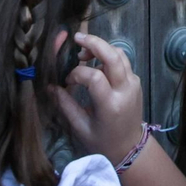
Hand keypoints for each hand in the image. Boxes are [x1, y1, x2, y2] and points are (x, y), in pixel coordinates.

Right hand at [47, 32, 145, 165]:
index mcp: (110, 104)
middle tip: (76, 37)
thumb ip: (65, 104)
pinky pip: (122, 61)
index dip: (77, 73)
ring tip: (83, 53)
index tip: (67, 81)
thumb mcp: (80, 127)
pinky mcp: (135, 81)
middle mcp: (125, 90)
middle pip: (112, 56)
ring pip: (119, 54)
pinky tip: (94, 63)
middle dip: (94, 43)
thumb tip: (50, 86)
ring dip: (101, 48)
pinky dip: (108, 56)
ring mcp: (133, 83)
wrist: (131, 148)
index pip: (94, 76)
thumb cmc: (103, 141)